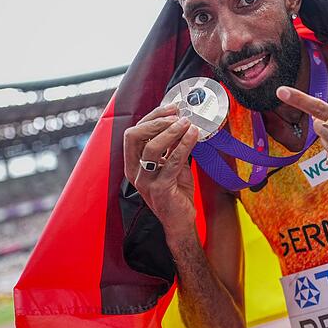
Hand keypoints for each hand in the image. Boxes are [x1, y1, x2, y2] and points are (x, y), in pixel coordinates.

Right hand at [123, 103, 200, 237]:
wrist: (180, 220)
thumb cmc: (175, 190)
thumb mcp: (171, 163)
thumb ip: (172, 145)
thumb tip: (182, 121)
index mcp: (133, 162)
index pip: (134, 132)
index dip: (152, 117)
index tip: (172, 107)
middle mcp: (134, 170)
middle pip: (134, 136)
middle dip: (157, 121)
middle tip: (178, 115)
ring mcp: (144, 181)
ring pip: (151, 148)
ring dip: (171, 131)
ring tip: (188, 123)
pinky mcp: (159, 189)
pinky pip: (171, 162)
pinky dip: (183, 146)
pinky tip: (194, 136)